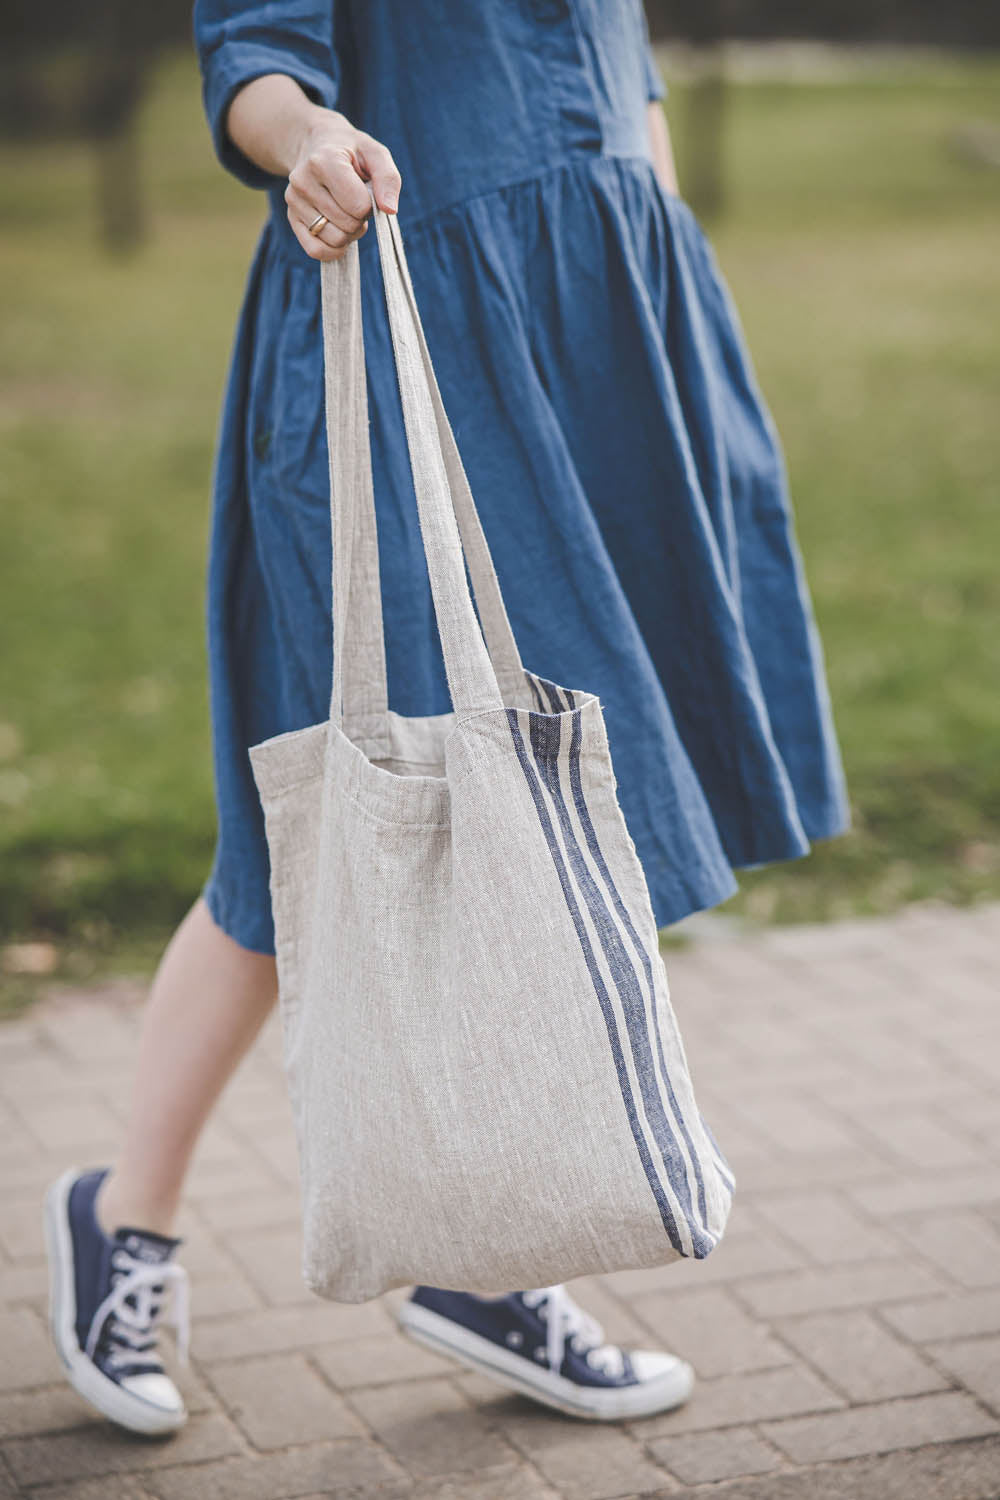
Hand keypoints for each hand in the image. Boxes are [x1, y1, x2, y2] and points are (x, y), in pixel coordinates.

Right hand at [284, 109, 400, 261]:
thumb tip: (390, 210)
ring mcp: (294, 201)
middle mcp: (303, 181)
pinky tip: (338, 232)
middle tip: (357, 204)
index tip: (366, 192)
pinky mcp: (292, 217)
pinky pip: (316, 251)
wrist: (317, 145)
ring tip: (347, 214)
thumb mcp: (375, 154)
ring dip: (349, 234)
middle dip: (360, 219)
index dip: (370, 205)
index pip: (358, 205)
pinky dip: (333, 249)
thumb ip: (388, 179)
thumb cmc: (351, 153)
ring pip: (334, 240)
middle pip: (348, 225)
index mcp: (325, 161)